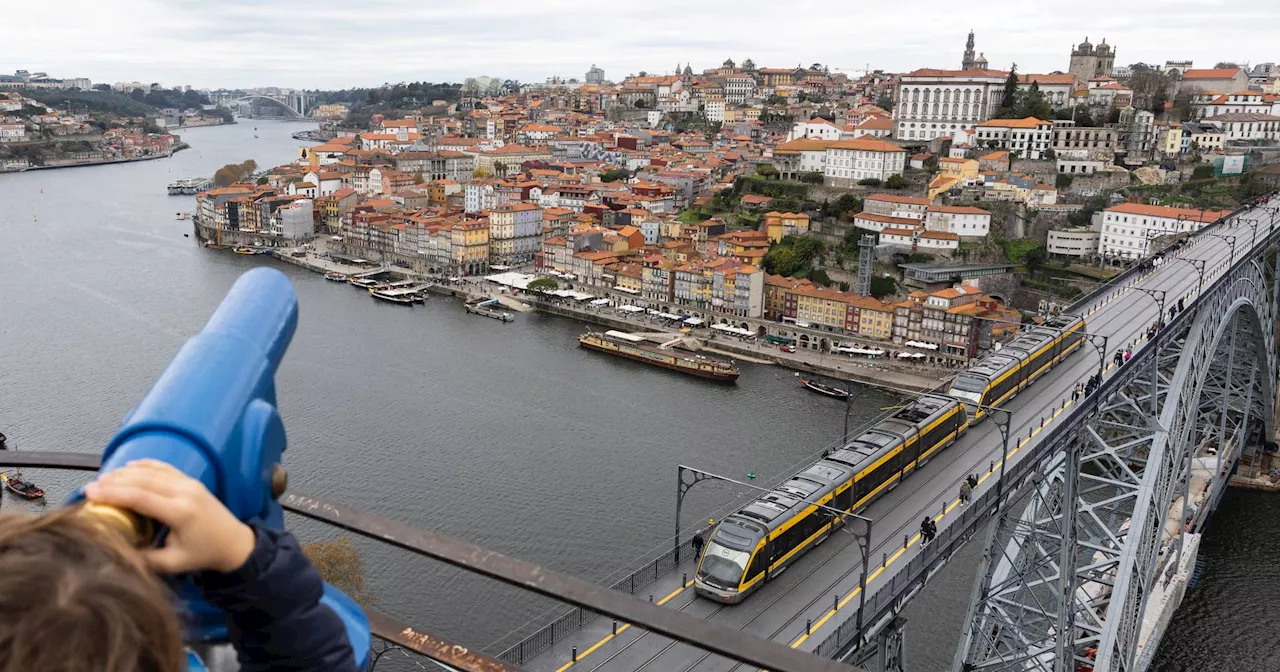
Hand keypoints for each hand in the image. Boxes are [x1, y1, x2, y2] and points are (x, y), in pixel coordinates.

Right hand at [84, 459, 255, 573]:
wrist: (235, 543)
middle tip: (90, 486)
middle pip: (142, 480)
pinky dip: (145, 465)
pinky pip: (165, 468)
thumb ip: (143, 559)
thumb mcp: (173, 563)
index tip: (90, 492)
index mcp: (180, 512)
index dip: (112, 493)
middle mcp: (185, 493)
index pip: (140, 497)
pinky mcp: (192, 481)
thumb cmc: (204, 554)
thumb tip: (113, 552)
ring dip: (126, 473)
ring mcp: (190, 484)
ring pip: (152, 471)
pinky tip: (128, 467)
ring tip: (103, 478)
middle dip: (114, 481)